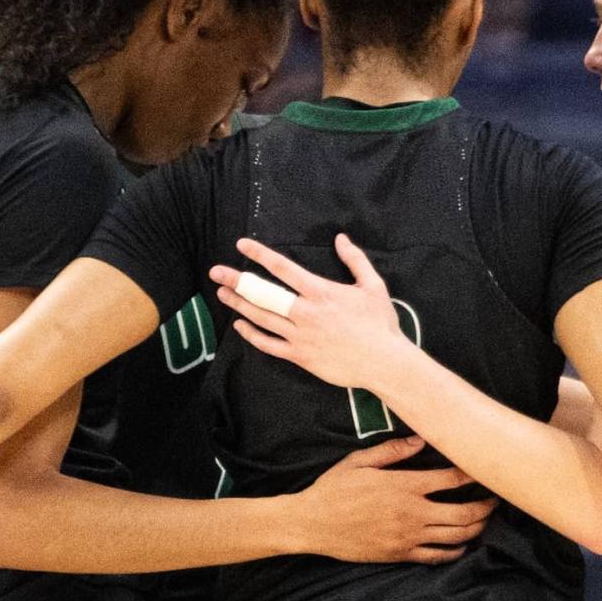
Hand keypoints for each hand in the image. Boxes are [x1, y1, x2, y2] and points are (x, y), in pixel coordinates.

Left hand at [213, 233, 409, 392]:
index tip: (241, 246)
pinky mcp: (301, 356)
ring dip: (240, 305)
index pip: (283, 268)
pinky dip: (252, 335)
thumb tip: (341, 238)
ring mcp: (301, 336)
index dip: (260, 255)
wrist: (385, 362)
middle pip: (264, 293)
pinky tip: (240, 325)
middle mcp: (306, 312)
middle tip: (216, 273)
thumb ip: (355, 260)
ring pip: (263, 318)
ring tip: (222, 294)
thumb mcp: (373, 286)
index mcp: (321, 292)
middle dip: (238, 281)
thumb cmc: (381, 324)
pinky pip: (269, 345)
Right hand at [292, 436, 497, 564]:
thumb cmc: (334, 489)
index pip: (451, 478)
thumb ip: (392, 451)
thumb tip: (420, 440)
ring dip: (477, 528)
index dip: (473, 473)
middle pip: (465, 512)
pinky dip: (456, 551)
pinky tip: (462, 544)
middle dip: (486, 506)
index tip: (484, 469)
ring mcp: (409, 536)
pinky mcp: (402, 554)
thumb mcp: (359, 462)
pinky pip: (438, 556)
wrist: (312, 524)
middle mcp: (413, 512)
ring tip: (484, 520)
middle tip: (495, 499)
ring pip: (457, 535)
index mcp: (404, 486)